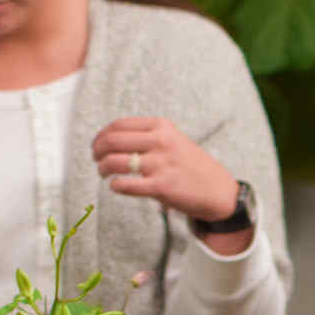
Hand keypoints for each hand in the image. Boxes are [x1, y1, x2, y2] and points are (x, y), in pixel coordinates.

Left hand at [93, 117, 244, 234]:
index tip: (97, 144)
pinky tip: (116, 186)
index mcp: (162, 126)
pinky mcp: (161, 187)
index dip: (101, 135)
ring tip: (103, 173)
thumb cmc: (191, 165)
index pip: (118, 125)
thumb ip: (147, 136)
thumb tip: (110, 139)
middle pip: (112, 141)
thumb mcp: (173, 139)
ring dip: (102, 168)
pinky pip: (125, 185)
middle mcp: (161, 142)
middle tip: (96, 159)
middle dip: (97, 151)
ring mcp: (160, 164)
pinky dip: (115, 185)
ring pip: (114, 162)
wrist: (218, 189)